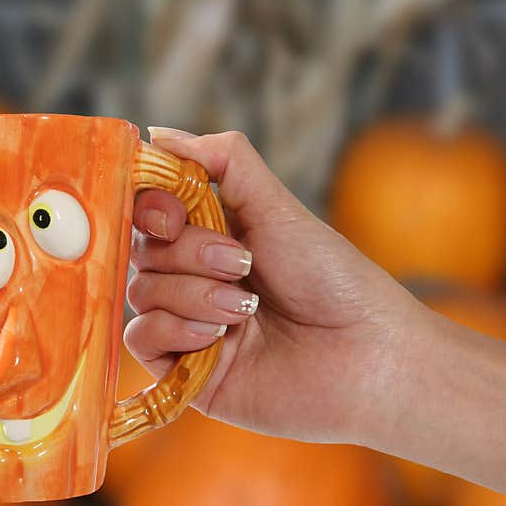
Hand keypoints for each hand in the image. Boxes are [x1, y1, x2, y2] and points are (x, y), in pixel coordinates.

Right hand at [126, 129, 422, 444]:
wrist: (365, 355)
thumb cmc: (333, 280)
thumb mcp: (279, 208)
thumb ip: (224, 162)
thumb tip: (160, 136)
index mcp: (215, 236)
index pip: (151, 211)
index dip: (151, 207)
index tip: (175, 214)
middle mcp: (196, 277)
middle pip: (143, 249)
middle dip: (190, 252)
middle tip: (243, 264)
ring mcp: (189, 323)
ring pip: (142, 291)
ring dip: (193, 294)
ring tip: (245, 309)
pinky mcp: (185, 369)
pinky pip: (141, 339)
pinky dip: (174, 330)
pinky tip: (219, 337)